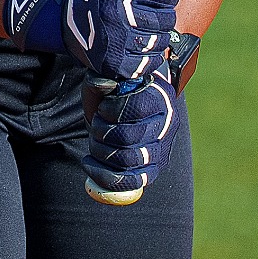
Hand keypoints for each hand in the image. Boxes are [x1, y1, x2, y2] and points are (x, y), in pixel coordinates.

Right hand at [3, 0, 191, 83]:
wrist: (60, 16)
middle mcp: (120, 14)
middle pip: (167, 19)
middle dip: (163, 15)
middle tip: (151, 14)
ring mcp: (118, 41)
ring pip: (160, 42)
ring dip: (158, 36)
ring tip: (144, 30)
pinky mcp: (115, 63)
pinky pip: (148, 63)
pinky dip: (148, 56)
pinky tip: (138, 46)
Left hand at [82, 69, 178, 202]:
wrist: (124, 108)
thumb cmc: (114, 92)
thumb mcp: (107, 77)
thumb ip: (105, 75)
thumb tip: (105, 84)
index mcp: (160, 96)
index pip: (138, 107)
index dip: (113, 110)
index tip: (103, 108)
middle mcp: (167, 124)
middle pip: (129, 137)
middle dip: (102, 131)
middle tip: (96, 123)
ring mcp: (161, 150)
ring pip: (126, 161)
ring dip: (100, 151)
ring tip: (95, 139)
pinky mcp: (152, 170)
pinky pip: (129, 183)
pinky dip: (103, 176)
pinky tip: (90, 162)